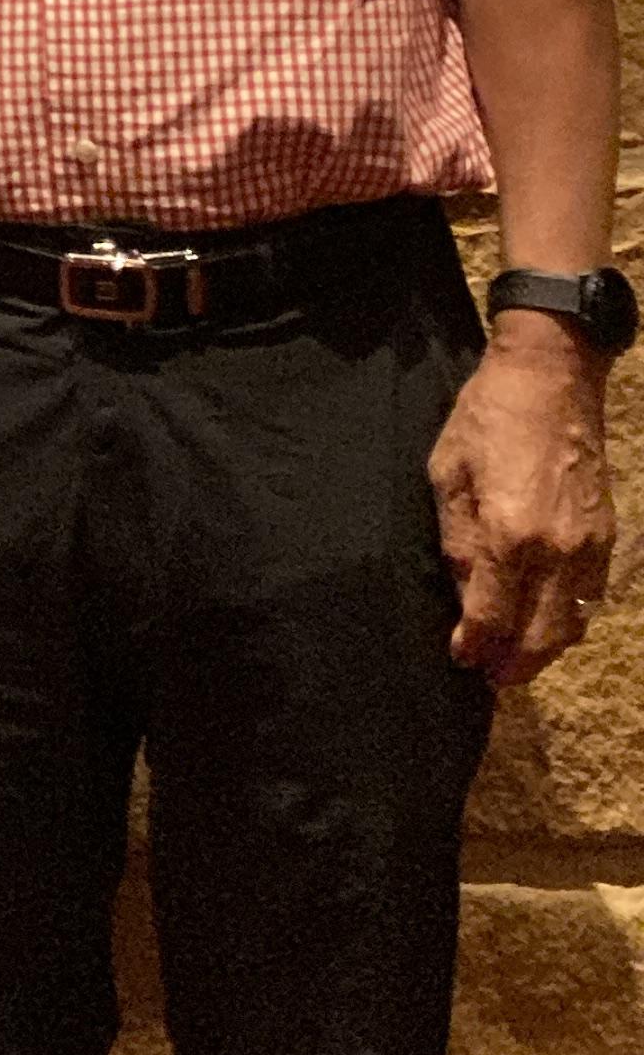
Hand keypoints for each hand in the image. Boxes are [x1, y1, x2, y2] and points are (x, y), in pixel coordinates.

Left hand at [429, 322, 615, 685]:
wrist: (552, 378)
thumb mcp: (448, 472)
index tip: (460, 658)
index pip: (491, 615)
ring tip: (515, 659)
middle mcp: (555, 550)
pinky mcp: (607, 539)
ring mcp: (588, 548)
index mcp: (509, 533)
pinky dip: (568, 623)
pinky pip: (590, 601)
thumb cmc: (488, 417)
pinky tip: (546, 624)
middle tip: (488, 675)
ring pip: (569, 626)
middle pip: (537, 636)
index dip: (473, 645)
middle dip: (511, 665)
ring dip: (542, 652)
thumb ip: (456, 541)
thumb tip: (462, 597)